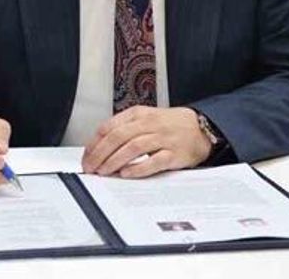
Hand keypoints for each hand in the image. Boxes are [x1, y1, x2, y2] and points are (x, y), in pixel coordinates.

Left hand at [81, 106, 211, 177]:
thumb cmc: (169, 125)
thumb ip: (124, 129)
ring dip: (114, 161)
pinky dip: (138, 168)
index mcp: (138, 114)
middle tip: (91, 167)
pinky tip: (126, 173)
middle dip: (100, 154)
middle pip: (118, 137)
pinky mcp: (175, 154)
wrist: (201, 128)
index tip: (86, 157)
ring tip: (104, 171)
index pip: (109, 127)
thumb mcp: (145, 119)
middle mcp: (149, 124)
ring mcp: (163, 138)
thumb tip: (99, 148)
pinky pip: (154, 161)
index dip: (94, 144)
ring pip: (133, 147)